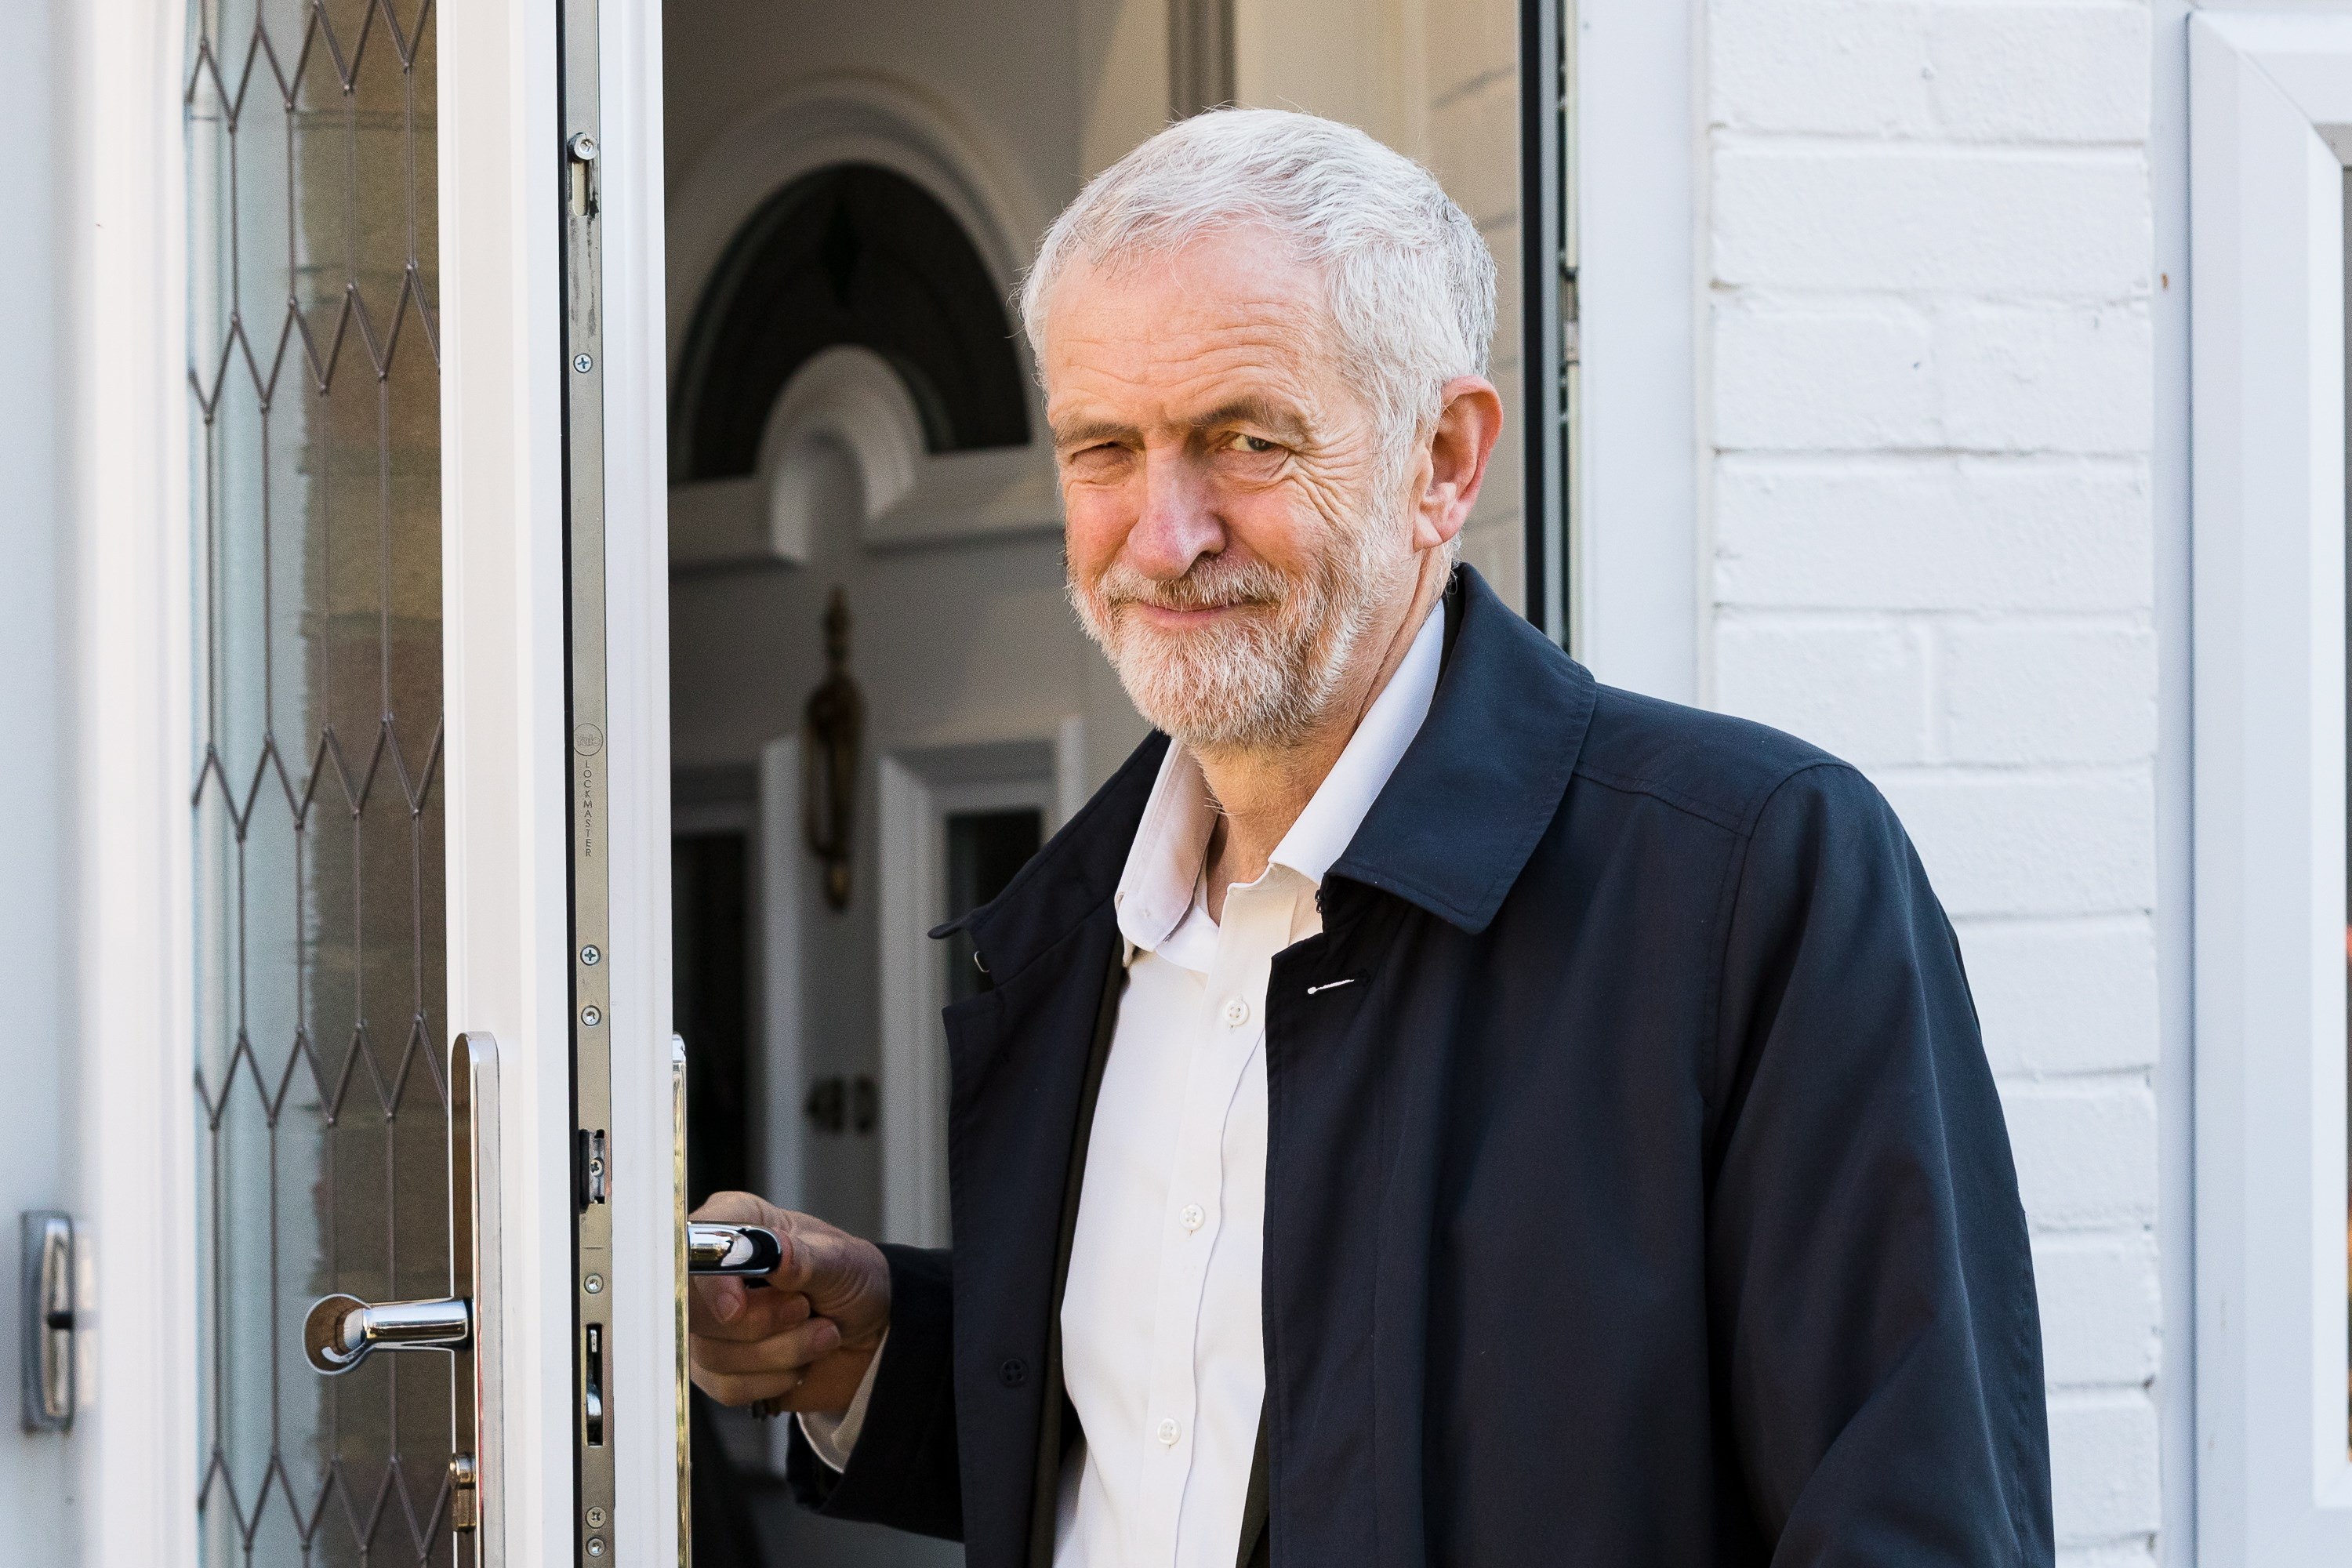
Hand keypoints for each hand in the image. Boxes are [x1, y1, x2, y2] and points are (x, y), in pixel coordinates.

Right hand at [687, 1192, 890, 1412]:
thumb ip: (806, 1259)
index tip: (736, 1306)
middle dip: (761, 1322)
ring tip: (822, 1333)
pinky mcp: (717, 1367)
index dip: (709, 1280)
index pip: (697, 1245)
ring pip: (713, 1354)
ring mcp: (709, 1323)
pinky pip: (726, 1387)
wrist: (872, 1333)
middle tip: (806, 1309)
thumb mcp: (842, 1263)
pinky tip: (799, 1361)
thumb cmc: (851, 1281)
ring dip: (781, 1351)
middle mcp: (714, 1272)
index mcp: (739, 1225)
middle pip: (694, 1309)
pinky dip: (773, 1380)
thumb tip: (776, 1254)